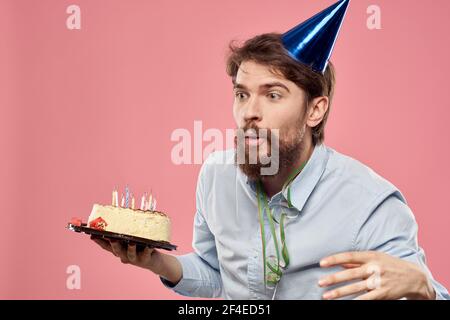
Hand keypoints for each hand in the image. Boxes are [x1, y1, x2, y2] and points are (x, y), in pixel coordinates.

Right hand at [90, 236, 182, 284]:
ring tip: (131, 242)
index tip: (92, 235)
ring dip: (130, 248)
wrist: (153, 261)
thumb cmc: (140, 246)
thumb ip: (125, 231)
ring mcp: (135, 259)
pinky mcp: (145, 259)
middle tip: (112, 238)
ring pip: (130, 254)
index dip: (99, 241)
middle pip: (117, 251)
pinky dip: (148, 249)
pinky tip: (149, 245)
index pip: (107, 246)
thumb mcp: (131, 239)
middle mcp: (124, 256)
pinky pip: (146, 254)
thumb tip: (120, 214)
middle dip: (114, 244)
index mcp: (119, 250)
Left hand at [318, 251, 435, 299]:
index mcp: (371, 256)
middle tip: (319, 283)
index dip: (335, 259)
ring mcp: (379, 281)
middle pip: (350, 274)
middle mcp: (374, 268)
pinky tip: (345, 303)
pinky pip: (366, 299)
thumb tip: (339, 263)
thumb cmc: (390, 265)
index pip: (349, 256)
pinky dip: (355, 302)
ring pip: (355, 288)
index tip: (321, 263)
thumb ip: (357, 262)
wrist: (414, 277)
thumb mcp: (375, 258)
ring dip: (339, 293)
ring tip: (326, 296)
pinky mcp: (383, 294)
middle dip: (333, 279)